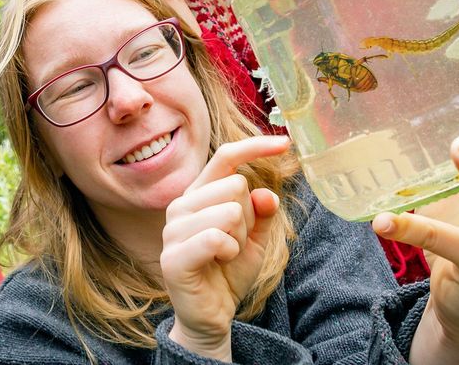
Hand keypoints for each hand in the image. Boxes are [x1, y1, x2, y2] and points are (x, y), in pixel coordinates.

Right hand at [160, 135, 289, 359]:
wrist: (211, 315)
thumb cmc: (228, 272)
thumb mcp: (255, 239)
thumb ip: (262, 214)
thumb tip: (267, 194)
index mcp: (199, 194)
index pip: (226, 158)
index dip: (256, 147)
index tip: (285, 142)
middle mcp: (181, 205)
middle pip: (236, 186)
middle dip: (248, 218)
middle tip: (234, 243)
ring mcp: (172, 230)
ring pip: (229, 212)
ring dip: (238, 239)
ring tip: (225, 256)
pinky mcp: (173, 257)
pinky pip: (216, 238)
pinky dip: (229, 252)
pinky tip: (219, 264)